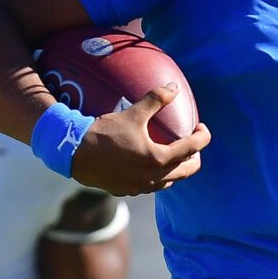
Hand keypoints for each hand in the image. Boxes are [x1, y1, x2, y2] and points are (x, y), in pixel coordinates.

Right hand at [68, 85, 208, 197]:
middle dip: (195, 156)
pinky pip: (152, 186)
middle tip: (192, 142)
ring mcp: (141, 187)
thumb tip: (174, 87)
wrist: (75, 154)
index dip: (203, 137)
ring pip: (170, 181)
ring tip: (174, 154)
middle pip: (188, 170)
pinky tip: (151, 164)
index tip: (201, 128)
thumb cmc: (104, 132)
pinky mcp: (128, 191)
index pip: (192, 148)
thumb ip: (156, 99)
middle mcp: (153, 177)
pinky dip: (158, 176)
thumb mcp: (133, 113)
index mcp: (159, 159)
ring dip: (177, 168)